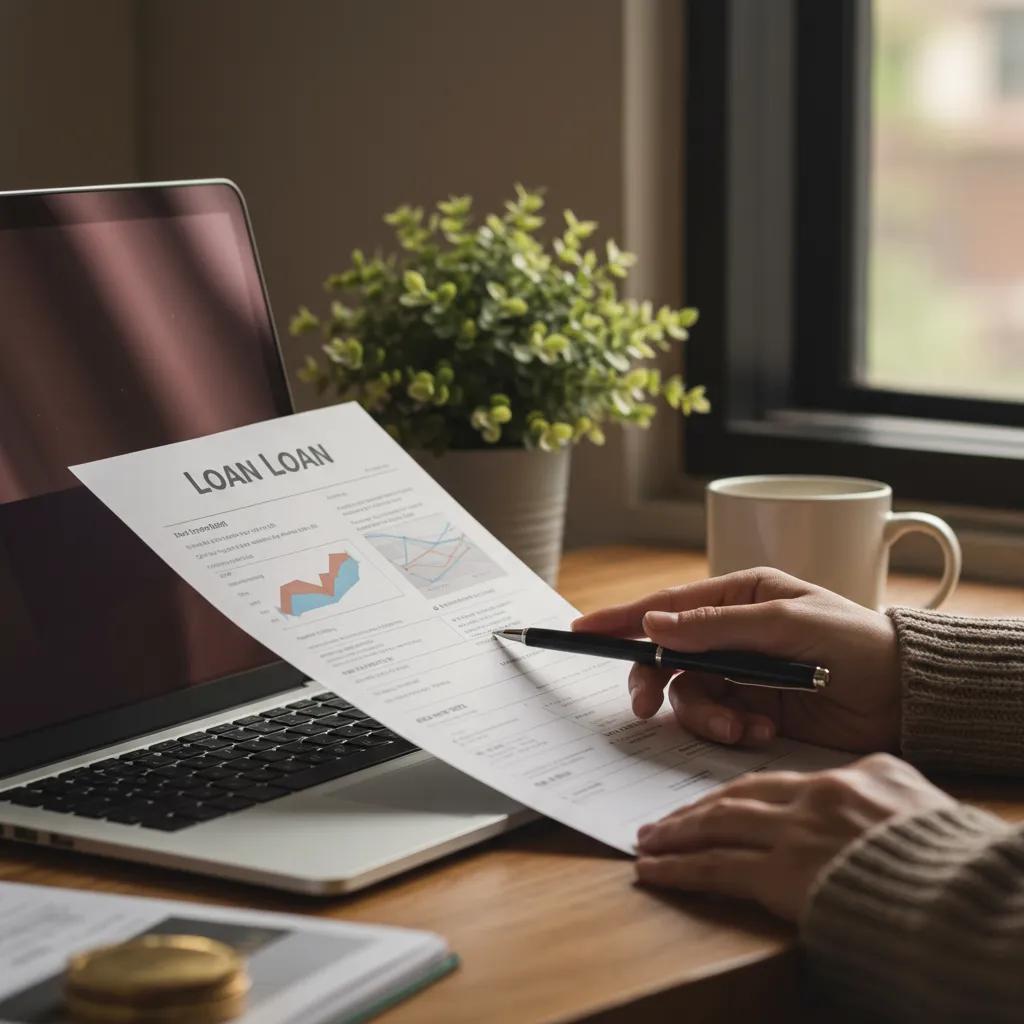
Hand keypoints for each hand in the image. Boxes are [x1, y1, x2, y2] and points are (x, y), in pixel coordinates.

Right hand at [572, 567, 900, 752]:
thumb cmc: (851, 642)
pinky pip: (716, 721)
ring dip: (705, 716)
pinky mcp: (753, 709)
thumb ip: (715, 626)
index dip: (622, 618)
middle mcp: (733, 633)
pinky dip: (730, 731)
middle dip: (655, 682)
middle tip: (642, 705)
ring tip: (741, 729)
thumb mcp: (783, 624)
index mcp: (739, 595)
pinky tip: (760, 732)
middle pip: (667, 656)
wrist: (903, 697)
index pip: (667, 605)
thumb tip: (653, 622)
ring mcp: (742, 673)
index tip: (581, 630)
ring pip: (688, 695)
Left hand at [634, 753, 955, 920]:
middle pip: (739, 795)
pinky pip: (715, 867)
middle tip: (664, 822)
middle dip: (697, 810)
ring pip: (718, 825)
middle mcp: (815, 797)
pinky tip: (653, 871)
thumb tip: (854, 797)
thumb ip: (875, 792)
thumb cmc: (948, 857)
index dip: (739, 792)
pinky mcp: (781, 872)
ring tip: (648, 842)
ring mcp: (795, 832)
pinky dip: (679, 868)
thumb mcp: (916, 804)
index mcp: (853, 775)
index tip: (715, 803)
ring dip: (677, 833)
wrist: (959, 895)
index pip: (778, 779)